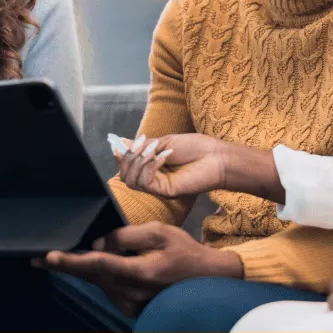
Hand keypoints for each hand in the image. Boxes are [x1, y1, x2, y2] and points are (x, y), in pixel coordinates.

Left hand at [32, 222, 242, 316]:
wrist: (207, 279)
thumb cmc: (184, 251)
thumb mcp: (158, 232)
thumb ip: (125, 236)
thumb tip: (98, 244)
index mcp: (139, 274)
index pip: (97, 265)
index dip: (71, 261)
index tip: (49, 257)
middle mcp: (132, 294)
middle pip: (91, 276)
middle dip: (65, 265)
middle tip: (38, 258)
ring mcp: (131, 305)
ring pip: (98, 283)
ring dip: (82, 270)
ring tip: (62, 258)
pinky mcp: (131, 308)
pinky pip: (108, 289)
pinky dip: (98, 276)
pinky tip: (91, 265)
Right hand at [111, 133, 228, 197]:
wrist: (216, 157)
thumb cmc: (196, 148)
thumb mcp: (165, 142)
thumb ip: (143, 145)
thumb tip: (122, 142)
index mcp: (151, 167)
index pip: (126, 168)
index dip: (120, 157)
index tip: (116, 143)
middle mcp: (152, 179)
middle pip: (125, 176)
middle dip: (128, 157)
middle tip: (143, 143)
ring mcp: (159, 187)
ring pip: (132, 181)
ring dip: (139, 161)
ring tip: (155, 149)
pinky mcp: (166, 191)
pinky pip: (146, 182)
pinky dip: (150, 166)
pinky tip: (164, 156)